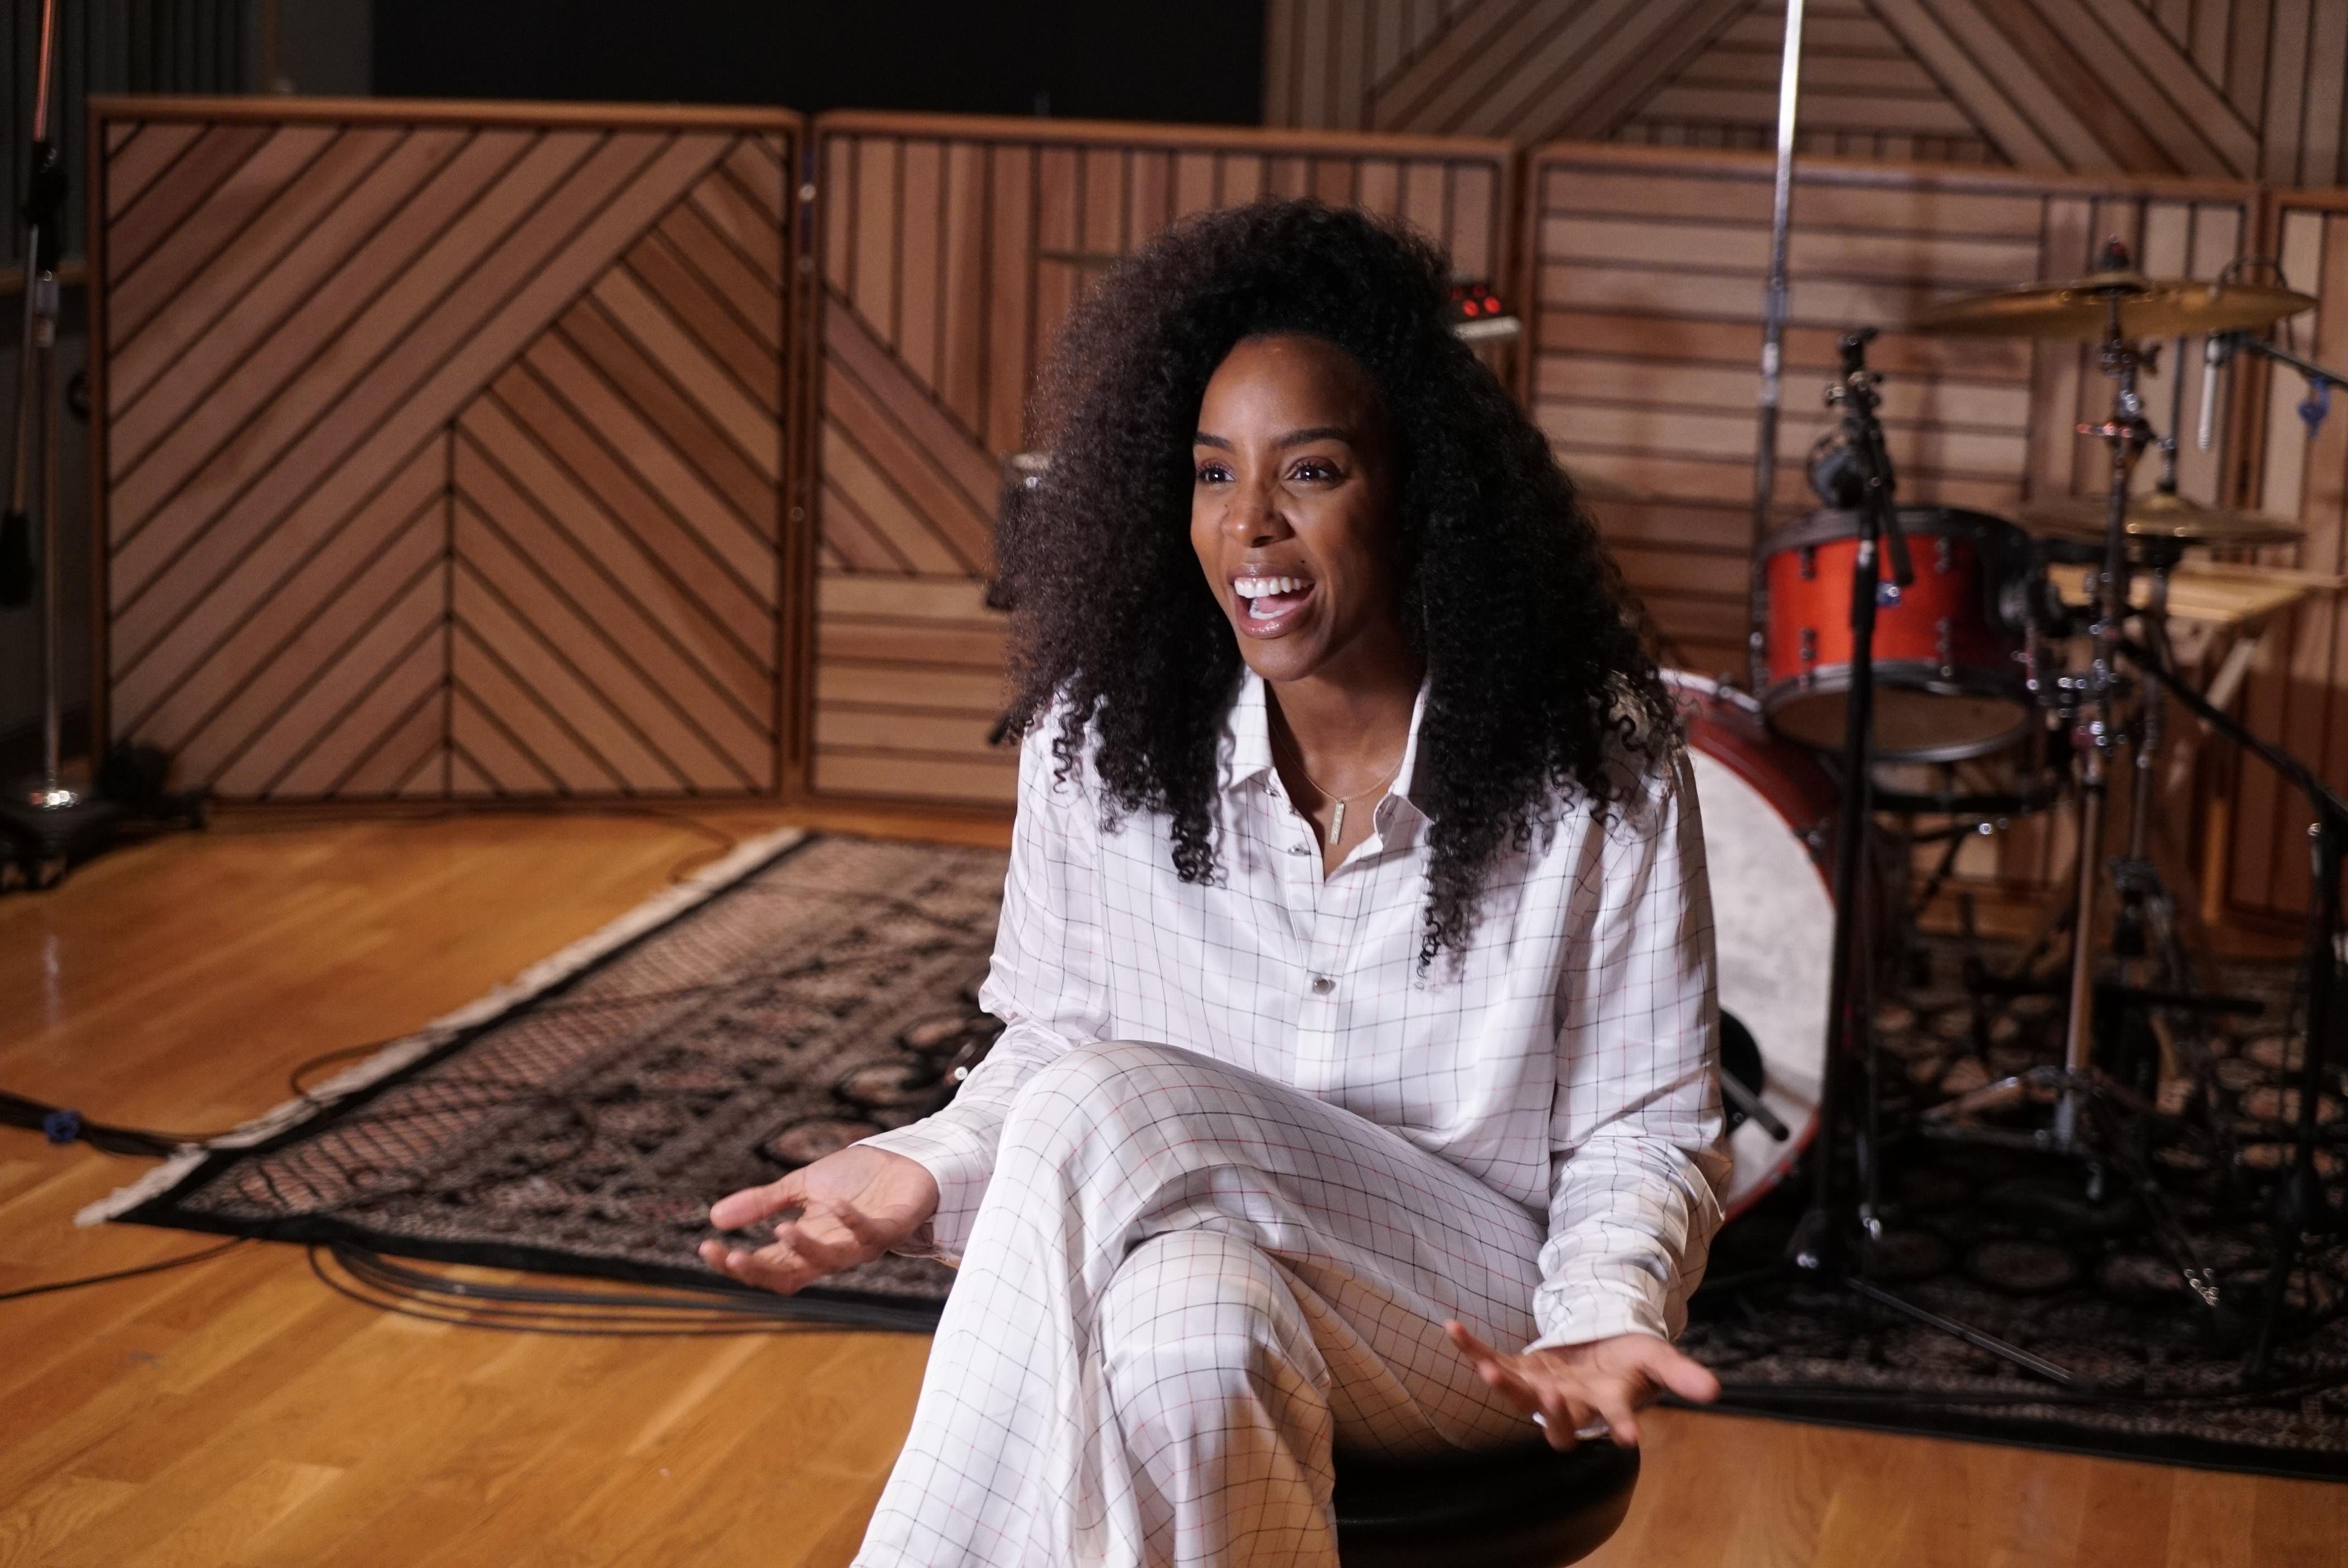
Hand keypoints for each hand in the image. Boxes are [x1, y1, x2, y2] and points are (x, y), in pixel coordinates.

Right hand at [698, 1145, 939, 1294]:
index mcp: (809, 1244)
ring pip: (830, 1261)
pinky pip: (870, 1233)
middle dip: (760, 1270)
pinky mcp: (891, 1227)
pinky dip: (852, 1220)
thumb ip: (763, 1202)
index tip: (706, 1247)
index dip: (736, 1264)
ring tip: (781, 1229)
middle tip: (733, 1255)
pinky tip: (834, 1204)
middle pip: (791, 1275)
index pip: (766, 1265)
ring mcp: (863, 1243)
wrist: (906, 1159)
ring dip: (805, 1249)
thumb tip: (714, 1217)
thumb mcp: (800, 1186)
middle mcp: (833, 1251)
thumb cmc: (856, 1178)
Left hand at [1444, 1321, 1719, 1448]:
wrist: (1601, 1347)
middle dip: (1553, 1414)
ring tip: (1486, 1370)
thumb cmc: (1631, 1358)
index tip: (1630, 1438)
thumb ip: (1680, 1375)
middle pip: (1558, 1422)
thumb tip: (1715, 1391)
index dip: (1622, 1427)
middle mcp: (1571, 1404)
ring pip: (1518, 1397)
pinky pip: (1491, 1360)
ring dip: (1501, 1383)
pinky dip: (1471, 1347)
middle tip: (1550, 1399)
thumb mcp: (1657, 1359)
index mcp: (1607, 1403)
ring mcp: (1541, 1389)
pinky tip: (1451, 1327)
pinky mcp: (1519, 1370)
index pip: (1616, 1420)